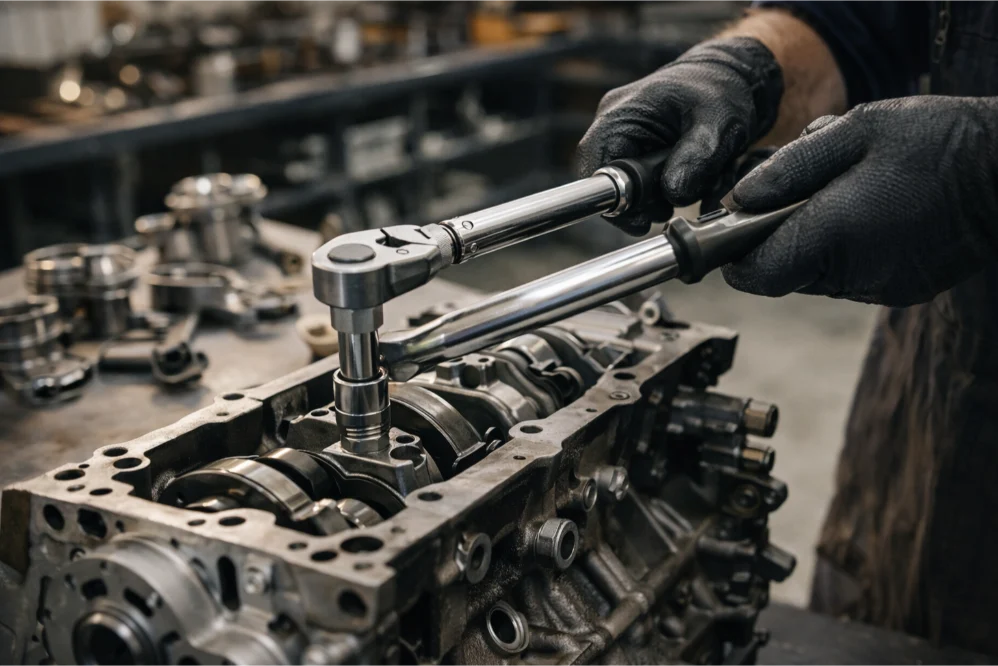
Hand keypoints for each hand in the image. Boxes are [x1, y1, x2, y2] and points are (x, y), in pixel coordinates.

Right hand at [577, 37, 783, 234]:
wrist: (731, 78)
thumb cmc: (721, 89)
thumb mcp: (717, 122)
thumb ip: (697, 157)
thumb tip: (674, 193)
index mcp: (622, 113)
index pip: (596, 164)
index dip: (613, 198)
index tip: (640, 220)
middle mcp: (614, 124)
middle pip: (611, 182)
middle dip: (643, 202)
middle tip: (672, 207)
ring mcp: (624, 137)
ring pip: (628, 188)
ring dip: (657, 198)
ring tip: (690, 188)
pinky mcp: (638, 149)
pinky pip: (642, 183)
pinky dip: (664, 191)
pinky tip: (687, 182)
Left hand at [725, 97, 997, 305]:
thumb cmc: (936, 141)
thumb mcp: (855, 130)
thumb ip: (790, 168)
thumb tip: (739, 199)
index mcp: (834, 233)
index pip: (756, 274)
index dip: (735, 257)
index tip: (732, 233)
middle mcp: (854, 273)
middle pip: (784, 273)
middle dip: (779, 238)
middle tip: (802, 194)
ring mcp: (880, 287)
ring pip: (816, 275)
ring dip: (815, 242)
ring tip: (846, 197)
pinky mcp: (901, 290)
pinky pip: (851, 277)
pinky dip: (848, 251)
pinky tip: (872, 214)